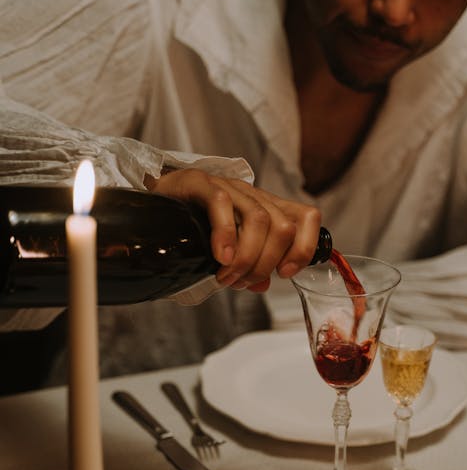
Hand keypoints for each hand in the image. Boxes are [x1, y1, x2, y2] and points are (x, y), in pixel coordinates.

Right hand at [144, 169, 321, 291]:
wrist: (156, 199)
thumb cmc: (194, 224)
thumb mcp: (228, 249)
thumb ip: (247, 266)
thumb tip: (262, 285)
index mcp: (267, 208)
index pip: (306, 218)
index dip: (303, 248)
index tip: (284, 273)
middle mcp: (253, 195)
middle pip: (282, 228)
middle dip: (265, 264)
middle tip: (240, 281)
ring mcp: (229, 187)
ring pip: (258, 220)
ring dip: (246, 258)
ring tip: (226, 276)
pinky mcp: (202, 183)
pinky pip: (222, 205)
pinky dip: (225, 235)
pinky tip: (219, 257)